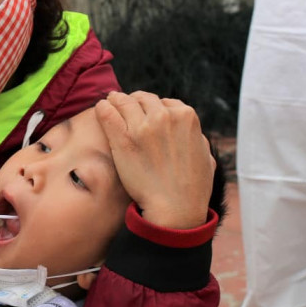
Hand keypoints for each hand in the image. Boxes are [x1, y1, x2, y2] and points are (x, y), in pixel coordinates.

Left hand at [96, 91, 214, 228]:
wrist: (175, 207)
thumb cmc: (192, 187)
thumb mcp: (205, 154)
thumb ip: (195, 136)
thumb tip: (189, 130)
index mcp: (186, 116)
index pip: (164, 102)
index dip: (152, 107)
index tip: (144, 112)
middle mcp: (164, 116)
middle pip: (143, 99)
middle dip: (133, 102)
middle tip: (122, 105)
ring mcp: (142, 126)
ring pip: (123, 102)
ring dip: (115, 101)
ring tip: (109, 103)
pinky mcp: (123, 139)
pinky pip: (107, 113)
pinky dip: (103, 108)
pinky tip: (100, 108)